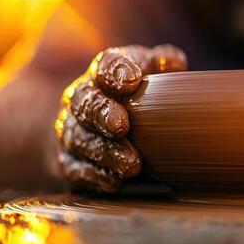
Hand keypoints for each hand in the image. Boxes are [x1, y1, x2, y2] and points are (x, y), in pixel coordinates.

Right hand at [55, 44, 186, 191]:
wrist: (96, 126)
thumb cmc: (133, 95)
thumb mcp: (149, 72)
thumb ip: (163, 62)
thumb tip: (174, 62)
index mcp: (103, 73)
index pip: (104, 65)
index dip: (115, 71)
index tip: (131, 80)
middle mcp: (82, 99)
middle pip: (85, 102)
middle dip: (101, 114)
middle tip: (121, 126)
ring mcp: (73, 130)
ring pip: (80, 139)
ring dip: (105, 152)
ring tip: (131, 164)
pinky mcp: (70, 162)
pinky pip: (77, 169)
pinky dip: (96, 176)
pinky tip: (115, 181)